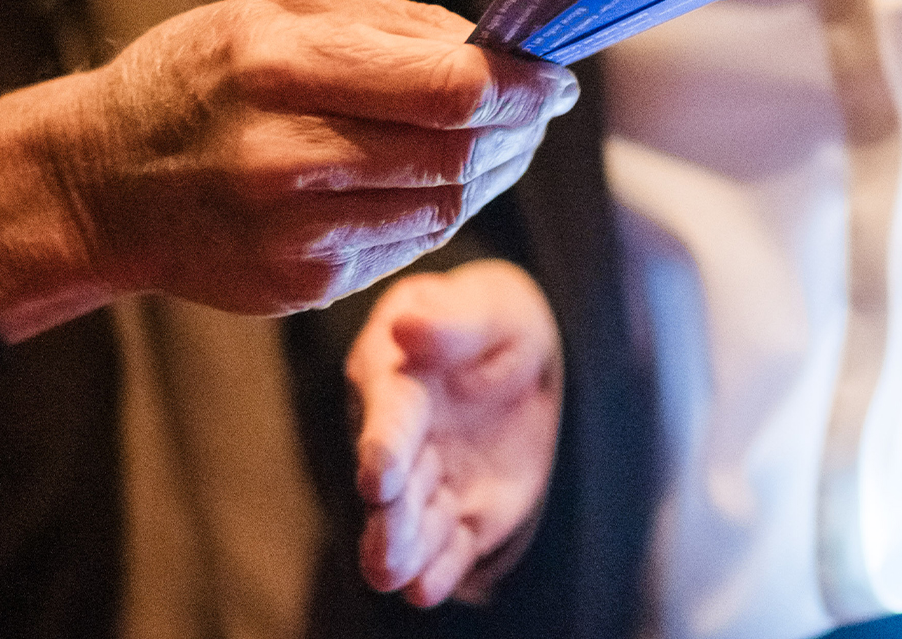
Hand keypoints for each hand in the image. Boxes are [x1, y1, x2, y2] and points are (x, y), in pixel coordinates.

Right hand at [0, 0, 576, 338]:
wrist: (100, 184)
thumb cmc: (196, 78)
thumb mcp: (276, 10)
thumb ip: (391, 24)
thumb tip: (493, 48)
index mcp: (280, 66)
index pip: (448, 87)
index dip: (518, 85)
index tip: (550, 76)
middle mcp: (285, 156)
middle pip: (457, 152)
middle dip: (515, 129)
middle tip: (538, 108)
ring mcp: (292, 232)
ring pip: (444, 210)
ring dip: (489, 174)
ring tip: (499, 142)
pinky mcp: (299, 285)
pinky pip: (406, 250)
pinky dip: (438, 212)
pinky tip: (438, 182)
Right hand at [348, 259, 559, 607]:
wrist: (521, 362)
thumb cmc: (491, 324)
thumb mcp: (484, 309)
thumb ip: (450, 321)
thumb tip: (407, 326)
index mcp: (398, 381)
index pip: (391, 416)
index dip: (385, 444)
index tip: (380, 474)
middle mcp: (403, 442)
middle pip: (394, 483)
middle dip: (389, 513)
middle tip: (385, 544)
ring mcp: (430, 484)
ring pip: (412, 524)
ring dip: (402, 550)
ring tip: (394, 576)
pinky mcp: (461, 517)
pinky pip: (449, 549)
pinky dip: (437, 572)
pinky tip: (426, 590)